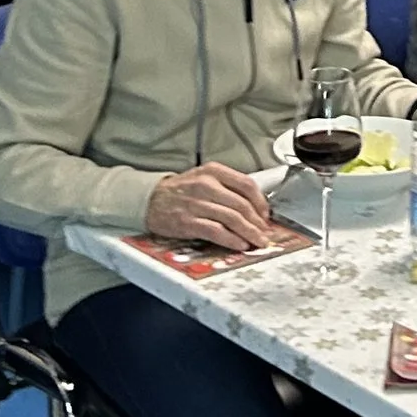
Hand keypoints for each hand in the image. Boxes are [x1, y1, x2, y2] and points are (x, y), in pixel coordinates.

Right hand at [144, 162, 278, 252]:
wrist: (150, 200)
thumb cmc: (181, 191)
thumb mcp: (204, 178)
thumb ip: (227, 187)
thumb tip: (254, 206)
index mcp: (213, 171)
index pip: (246, 184)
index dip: (261, 202)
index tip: (266, 215)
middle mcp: (206, 185)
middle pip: (242, 204)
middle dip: (258, 222)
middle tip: (265, 233)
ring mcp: (196, 204)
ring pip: (232, 218)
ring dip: (249, 233)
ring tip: (257, 242)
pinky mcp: (188, 222)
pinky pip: (216, 231)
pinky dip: (232, 240)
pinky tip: (240, 245)